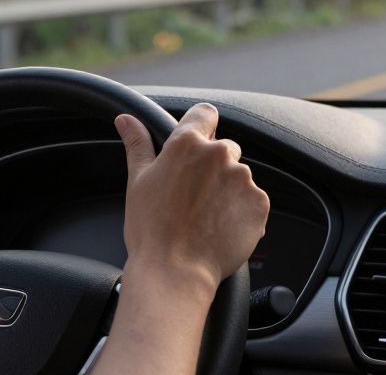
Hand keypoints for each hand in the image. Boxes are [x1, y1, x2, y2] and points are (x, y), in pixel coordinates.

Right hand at [115, 104, 269, 292]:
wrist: (175, 271)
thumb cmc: (151, 229)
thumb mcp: (138, 181)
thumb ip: (138, 144)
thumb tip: (126, 120)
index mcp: (188, 143)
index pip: (205, 113)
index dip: (200, 126)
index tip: (196, 143)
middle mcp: (219, 154)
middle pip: (224, 148)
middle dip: (212, 166)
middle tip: (192, 195)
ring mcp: (242, 178)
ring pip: (238, 176)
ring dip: (227, 189)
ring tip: (205, 216)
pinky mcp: (258, 203)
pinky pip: (252, 200)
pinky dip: (241, 211)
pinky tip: (220, 227)